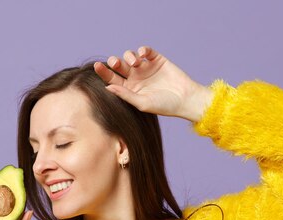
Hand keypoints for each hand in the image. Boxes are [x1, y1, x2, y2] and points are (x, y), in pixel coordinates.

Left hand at [93, 46, 213, 121]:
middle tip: (115, 63)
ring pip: (130, 56)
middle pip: (119, 66)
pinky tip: (143, 54)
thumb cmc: (164, 106)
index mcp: (129, 89)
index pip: (112, 79)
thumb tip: (107, 87)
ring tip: (136, 63)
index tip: (97, 66)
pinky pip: (146, 51)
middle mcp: (135, 78)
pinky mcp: (157, 60)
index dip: (103, 72)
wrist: (185, 99)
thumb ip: (125, 95)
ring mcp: (145, 68)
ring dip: (129, 56)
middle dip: (114, 62)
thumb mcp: (142, 103)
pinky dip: (142, 50)